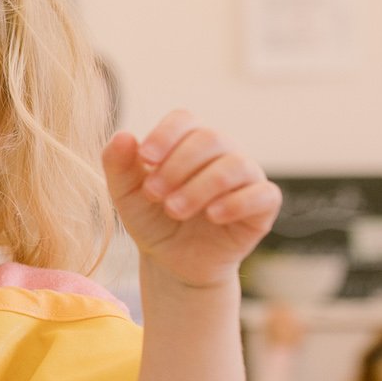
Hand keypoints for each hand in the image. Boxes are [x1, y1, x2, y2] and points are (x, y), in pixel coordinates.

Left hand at [103, 110, 281, 288]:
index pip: (184, 119)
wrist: (171, 261)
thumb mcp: (126, 195)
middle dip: (177, 166)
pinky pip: (263, 194)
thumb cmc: (151, 219)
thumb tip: (123, 135)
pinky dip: (236, 203)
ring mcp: (246, 176)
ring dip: (200, 187)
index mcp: (187, 141)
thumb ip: (118, 165)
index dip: (165, 134)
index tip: (145, 159)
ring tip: (174, 210)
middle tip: (154, 194)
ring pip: (235, 165)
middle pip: (209, 138)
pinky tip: (212, 215)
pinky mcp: (263, 205)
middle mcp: (222, 152)